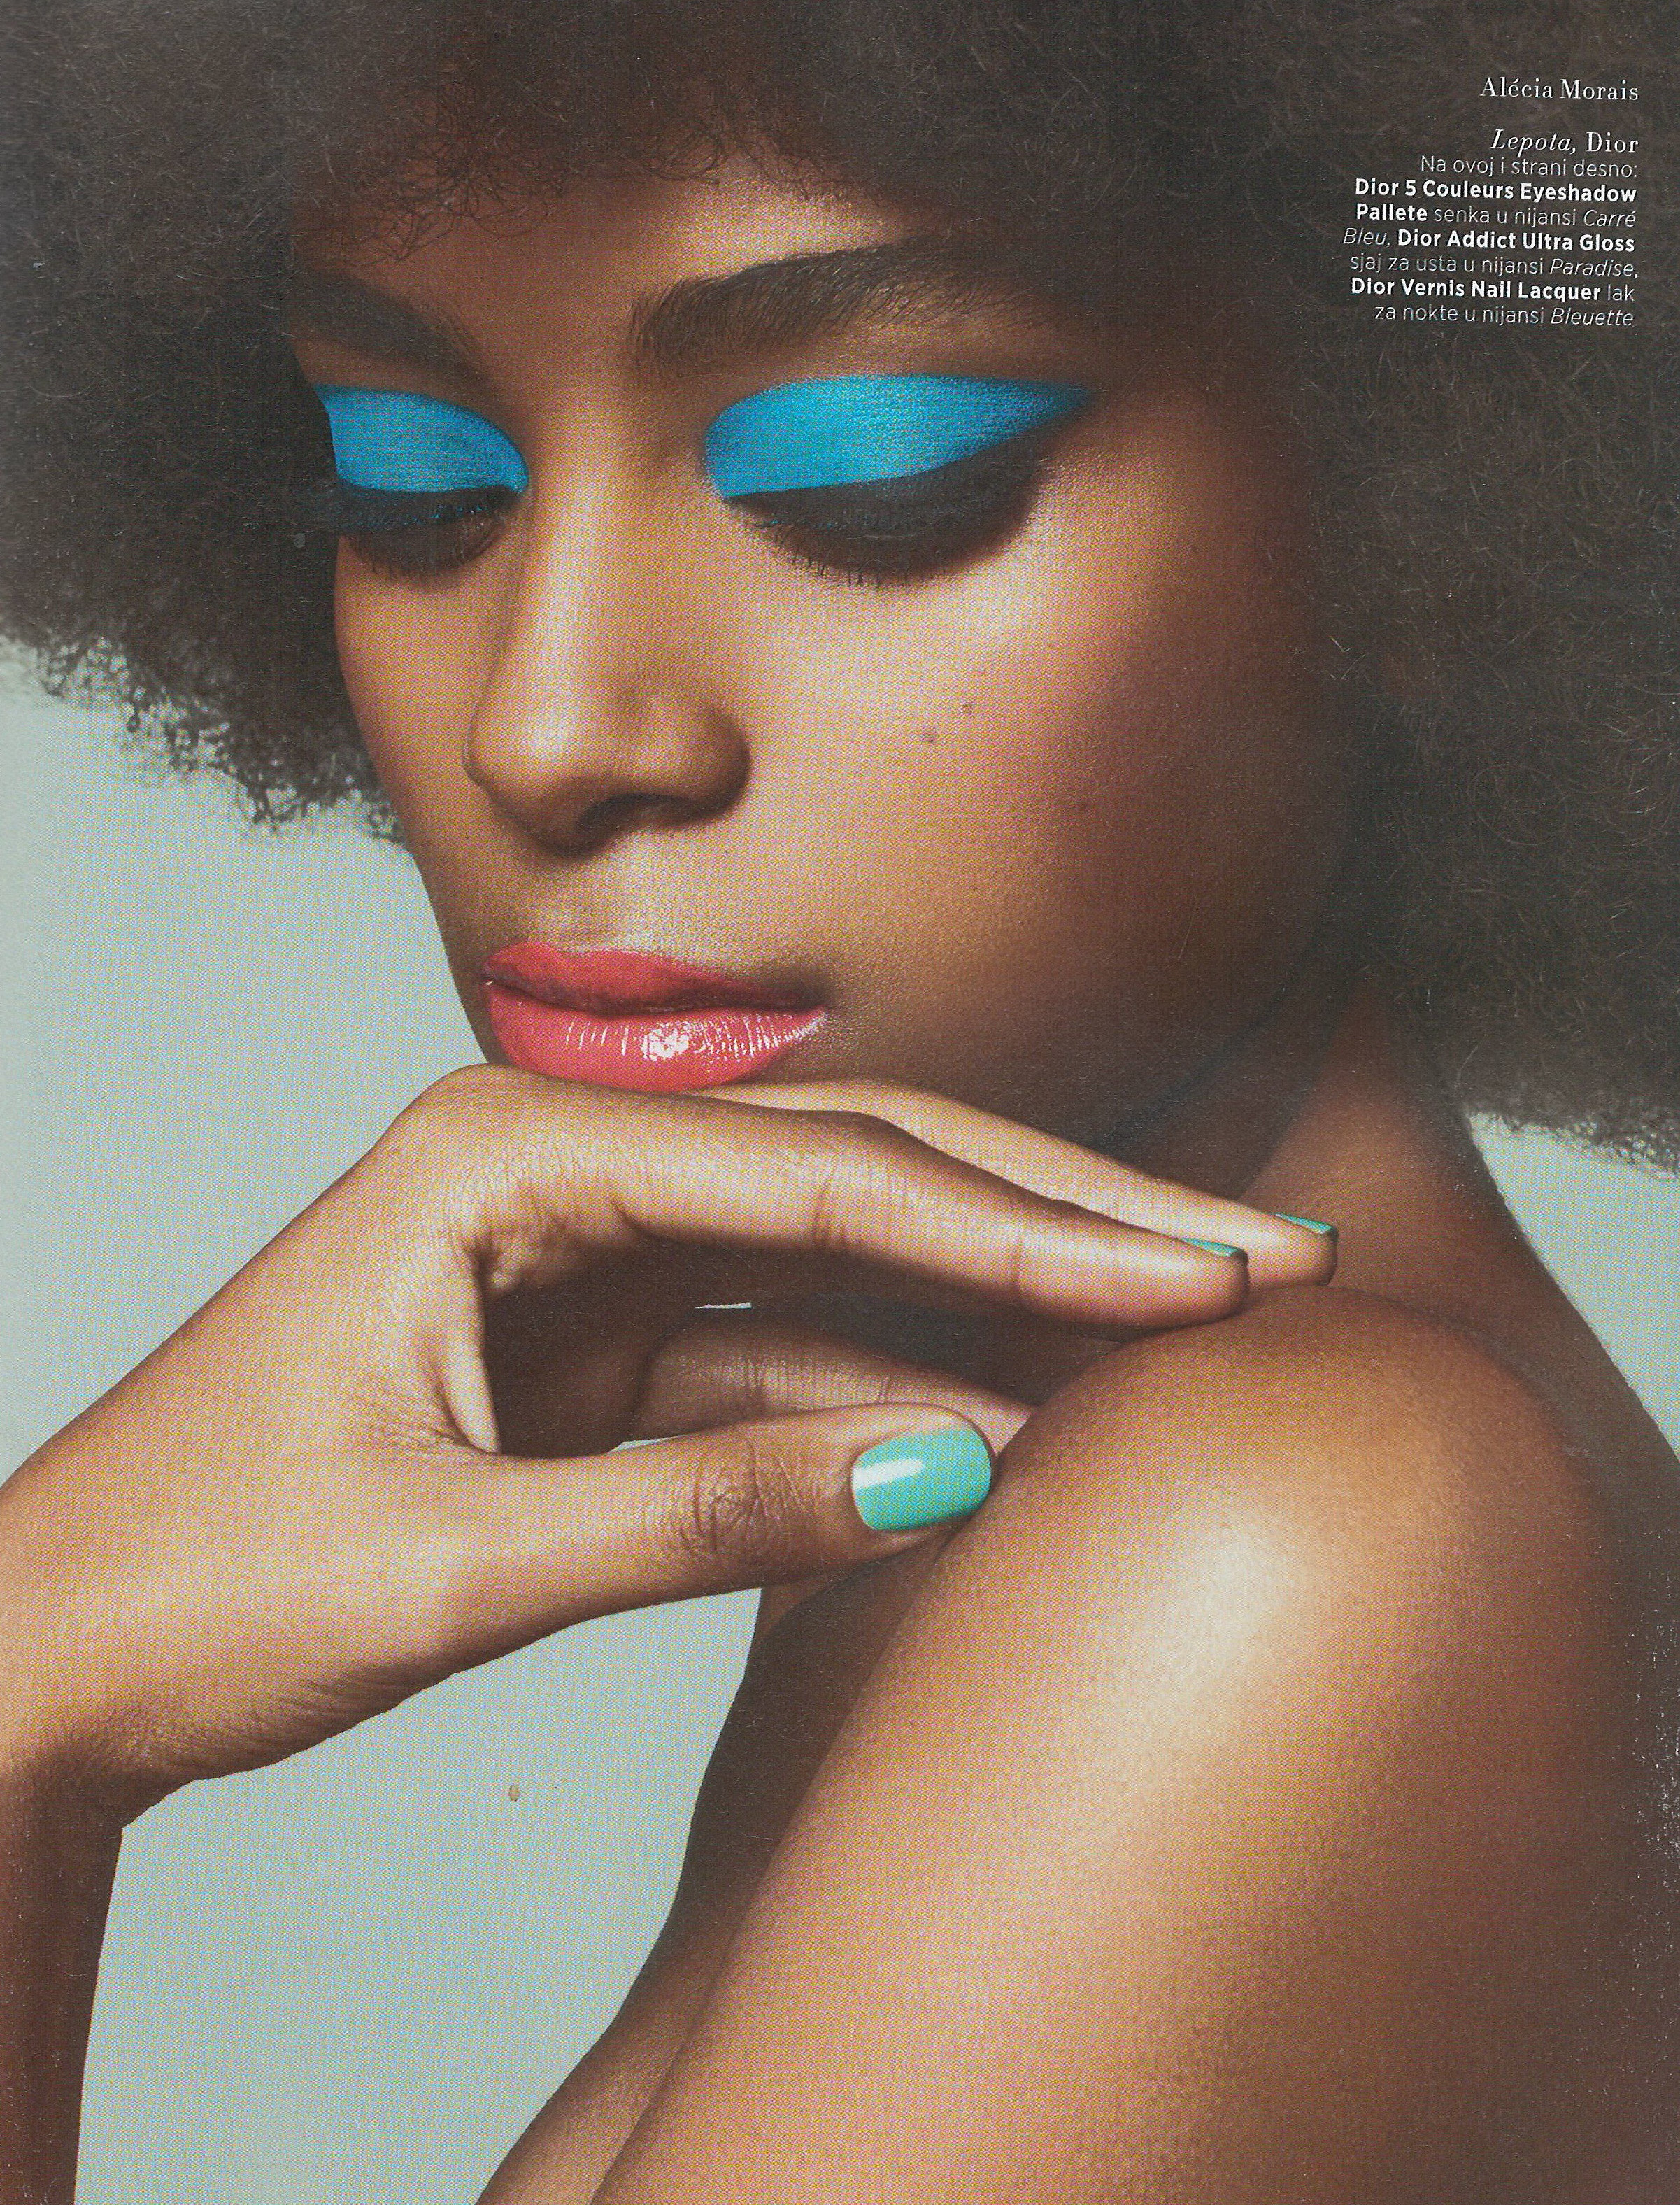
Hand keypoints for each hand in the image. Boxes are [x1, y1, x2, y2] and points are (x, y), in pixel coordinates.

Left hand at [0, 1068, 1332, 1818]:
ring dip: (1000, 1309)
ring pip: (841, 1262)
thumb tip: (952, 1475)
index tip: (1192, 1274)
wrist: (62, 1651)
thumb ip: (702, 1515)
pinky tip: (1019, 1418)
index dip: (1025, 1229)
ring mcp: (587, 1255)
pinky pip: (779, 1352)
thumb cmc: (200, 1577)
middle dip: (1063, 1222)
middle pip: (861, 1174)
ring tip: (1184, 1330)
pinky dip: (896, 1389)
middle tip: (1259, 1254)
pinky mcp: (596, 1344)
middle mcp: (558, 1169)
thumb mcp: (454, 1555)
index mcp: (503, 1152)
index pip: (823, 1173)